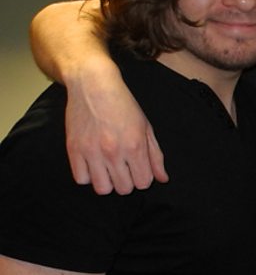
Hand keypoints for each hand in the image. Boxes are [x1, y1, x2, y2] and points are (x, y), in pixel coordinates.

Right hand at [64, 72, 166, 194]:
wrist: (93, 86)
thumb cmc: (123, 105)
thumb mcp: (146, 128)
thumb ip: (155, 156)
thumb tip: (162, 179)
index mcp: (135, 146)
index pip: (144, 182)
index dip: (143, 178)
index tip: (139, 169)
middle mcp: (113, 152)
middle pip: (124, 189)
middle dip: (127, 182)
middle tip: (124, 168)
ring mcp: (91, 152)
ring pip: (102, 188)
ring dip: (108, 182)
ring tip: (108, 169)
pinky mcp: (73, 150)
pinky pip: (81, 179)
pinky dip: (88, 176)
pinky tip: (93, 164)